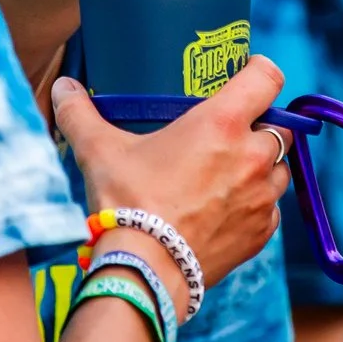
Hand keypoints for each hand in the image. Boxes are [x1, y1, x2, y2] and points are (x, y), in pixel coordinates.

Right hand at [54, 58, 290, 285]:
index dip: (261, 71)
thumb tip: (62, 87)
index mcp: (222, 123)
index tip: (247, 75)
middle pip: (279, 125)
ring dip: (262, 165)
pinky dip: (255, 204)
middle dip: (260, 125)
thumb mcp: (98, 151)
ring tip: (228, 172)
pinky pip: (270, 208)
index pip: (268, 77)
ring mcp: (262, 197)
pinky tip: (225, 209)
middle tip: (229, 132)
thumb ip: (79, 113)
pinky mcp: (262, 232)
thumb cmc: (126, 203)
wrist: (145, 270)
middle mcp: (252, 155)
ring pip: (280, 168)